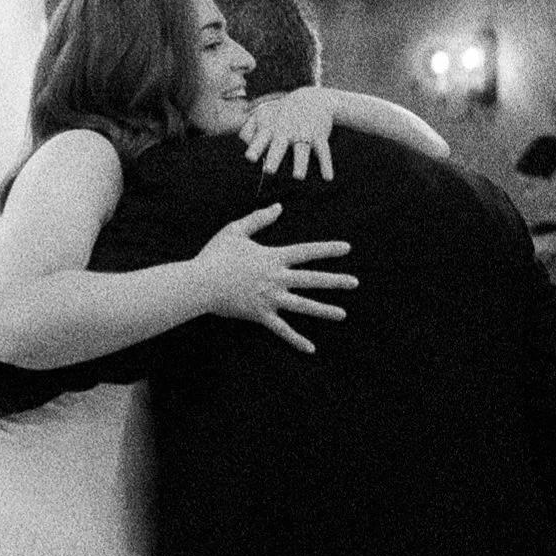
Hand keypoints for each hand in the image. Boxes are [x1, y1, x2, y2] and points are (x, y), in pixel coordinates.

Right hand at [194, 207, 354, 353]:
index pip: (307, 251)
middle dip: (336, 281)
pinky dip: (296, 340)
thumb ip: (259, 219)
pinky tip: (311, 348)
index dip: (328, 249)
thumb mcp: (235, 230)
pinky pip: (282, 330)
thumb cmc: (215, 255)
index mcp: (273, 257)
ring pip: (303, 306)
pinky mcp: (261, 315)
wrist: (200, 283)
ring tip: (343, 314)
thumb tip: (279, 207)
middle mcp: (277, 278)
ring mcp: (270, 299)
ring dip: (324, 310)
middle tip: (355, 282)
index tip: (347, 248)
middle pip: (312, 279)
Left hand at [240, 88, 335, 180]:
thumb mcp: (262, 116)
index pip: (261, 139)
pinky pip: (323, 151)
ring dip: (300, 163)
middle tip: (269, 171)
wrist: (311, 98)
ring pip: (302, 150)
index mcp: (271, 130)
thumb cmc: (280, 113)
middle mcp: (286, 132)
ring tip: (298, 177)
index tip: (250, 158)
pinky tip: (327, 178)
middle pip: (280, 146)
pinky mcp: (319, 136)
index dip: (255, 148)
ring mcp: (304, 134)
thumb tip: (242, 144)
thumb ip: (248, 129)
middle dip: (275, 158)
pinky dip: (326, 164)